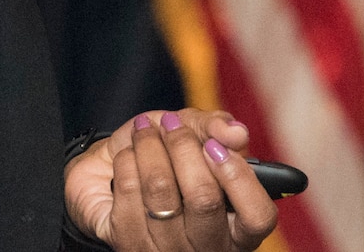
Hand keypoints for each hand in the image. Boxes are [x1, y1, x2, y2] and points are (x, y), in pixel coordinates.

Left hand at [65, 109, 279, 251]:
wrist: (106, 172)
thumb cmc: (161, 155)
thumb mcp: (191, 131)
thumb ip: (215, 127)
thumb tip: (236, 132)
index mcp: (236, 225)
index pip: (257, 216)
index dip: (238, 176)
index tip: (214, 146)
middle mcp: (207, 245)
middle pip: (204, 198)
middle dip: (182, 148)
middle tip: (170, 124)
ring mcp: (167, 249)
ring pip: (162, 191)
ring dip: (149, 147)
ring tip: (144, 132)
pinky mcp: (128, 243)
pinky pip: (129, 190)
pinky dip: (125, 160)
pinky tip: (126, 156)